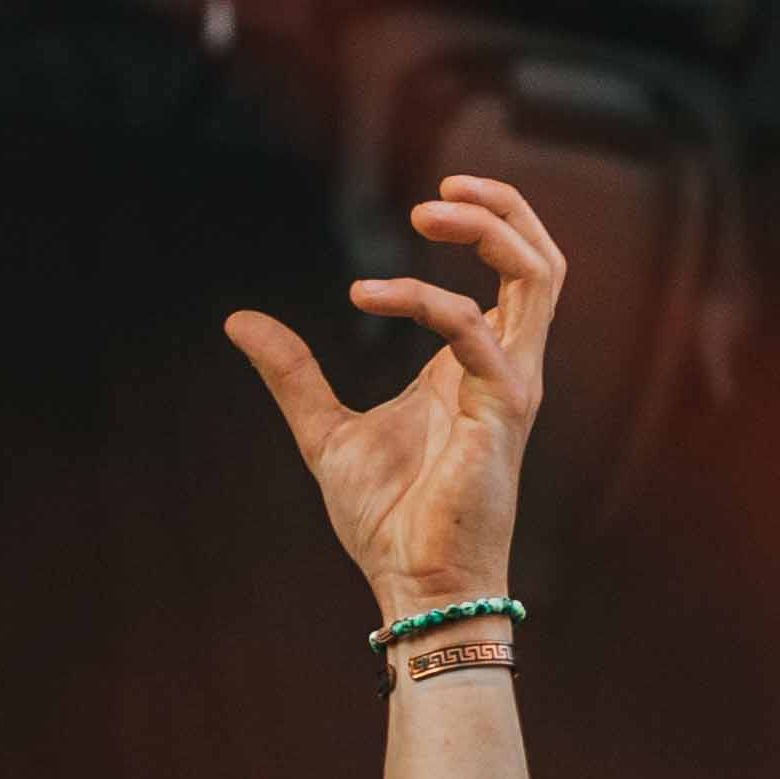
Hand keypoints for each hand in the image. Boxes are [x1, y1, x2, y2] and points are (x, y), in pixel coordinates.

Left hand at [223, 173, 564, 606]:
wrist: (416, 588)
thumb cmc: (387, 523)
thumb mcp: (323, 431)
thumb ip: (292, 373)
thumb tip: (239, 321)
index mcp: (473, 362)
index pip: (507, 269)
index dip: (478, 223)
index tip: (420, 210)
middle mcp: (503, 365)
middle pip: (540, 257)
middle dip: (500, 206)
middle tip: (439, 190)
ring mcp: (511, 384)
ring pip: (539, 274)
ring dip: (492, 228)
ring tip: (429, 210)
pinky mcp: (503, 410)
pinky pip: (478, 331)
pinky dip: (425, 301)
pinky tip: (364, 294)